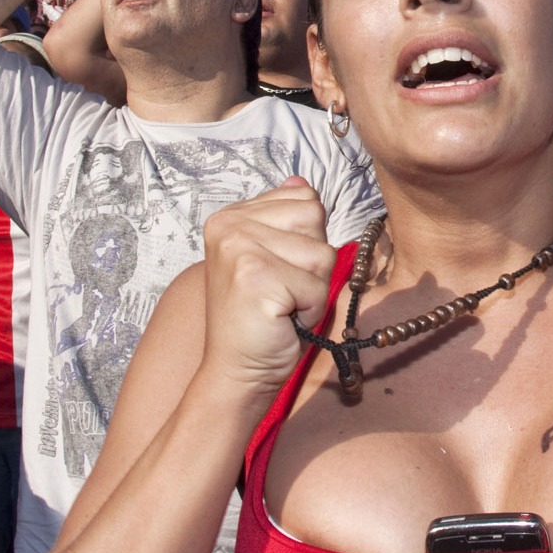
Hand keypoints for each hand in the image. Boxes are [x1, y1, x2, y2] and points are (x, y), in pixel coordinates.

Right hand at [199, 176, 337, 394]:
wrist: (236, 372)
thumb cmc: (261, 321)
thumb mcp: (274, 259)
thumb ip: (285, 219)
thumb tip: (300, 180)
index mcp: (232, 215)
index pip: (305, 199)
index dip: (306, 241)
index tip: (278, 270)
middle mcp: (229, 224)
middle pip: (316, 219)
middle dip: (313, 263)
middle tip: (282, 292)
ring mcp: (239, 248)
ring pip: (322, 254)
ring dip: (313, 289)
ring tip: (282, 306)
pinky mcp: (255, 276)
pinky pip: (318, 286)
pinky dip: (310, 311)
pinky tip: (281, 320)